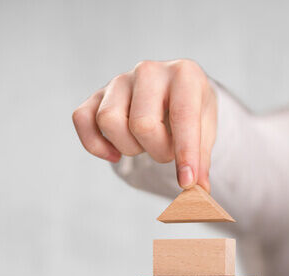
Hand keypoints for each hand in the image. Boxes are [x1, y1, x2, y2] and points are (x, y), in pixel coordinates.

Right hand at [72, 59, 217, 191]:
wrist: (175, 93)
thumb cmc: (192, 113)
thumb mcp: (206, 132)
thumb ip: (201, 161)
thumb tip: (198, 192)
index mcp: (184, 75)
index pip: (182, 116)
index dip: (185, 153)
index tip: (187, 182)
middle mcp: (150, 71)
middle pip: (142, 124)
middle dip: (157, 151)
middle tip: (166, 151)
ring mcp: (120, 80)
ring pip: (109, 121)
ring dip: (128, 147)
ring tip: (144, 145)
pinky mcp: (97, 94)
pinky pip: (82, 120)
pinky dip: (96, 145)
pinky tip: (116, 152)